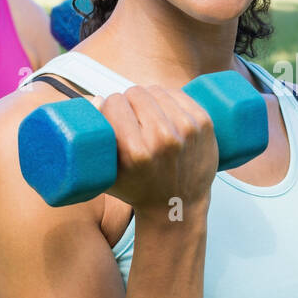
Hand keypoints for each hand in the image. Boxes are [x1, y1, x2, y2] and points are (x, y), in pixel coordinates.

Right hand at [95, 85, 217, 211]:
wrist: (179, 206)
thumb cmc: (137, 189)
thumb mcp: (107, 174)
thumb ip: (94, 140)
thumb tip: (97, 98)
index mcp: (136, 152)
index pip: (114, 103)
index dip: (110, 108)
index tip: (113, 118)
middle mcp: (162, 138)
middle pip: (136, 93)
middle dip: (129, 102)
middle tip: (131, 118)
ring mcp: (186, 130)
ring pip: (157, 91)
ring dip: (149, 99)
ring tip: (147, 115)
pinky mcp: (203, 124)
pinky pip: (178, 93)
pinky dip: (169, 98)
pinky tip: (164, 110)